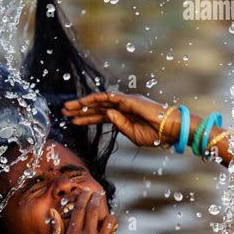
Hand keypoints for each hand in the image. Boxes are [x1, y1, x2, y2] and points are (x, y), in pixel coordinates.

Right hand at [49, 191, 117, 233]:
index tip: (86, 192)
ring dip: (107, 217)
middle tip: (97, 195)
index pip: (80, 210)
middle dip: (96, 200)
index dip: (83, 198)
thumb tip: (53, 212)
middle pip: (94, 211)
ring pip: (109, 222)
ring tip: (105, 215)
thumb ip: (55, 231)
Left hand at [62, 92, 180, 147]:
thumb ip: (119, 126)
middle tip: (63, 110)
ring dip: (83, 103)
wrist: (170, 130)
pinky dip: (97, 98)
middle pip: (96, 107)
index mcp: (122, 117)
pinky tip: (85, 101)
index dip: (85, 118)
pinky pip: (110, 97)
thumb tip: (107, 115)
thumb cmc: (155, 134)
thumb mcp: (132, 136)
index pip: (99, 117)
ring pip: (99, 101)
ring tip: (68, 107)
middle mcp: (121, 107)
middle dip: (79, 109)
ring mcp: (125, 102)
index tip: (72, 121)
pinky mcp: (129, 100)